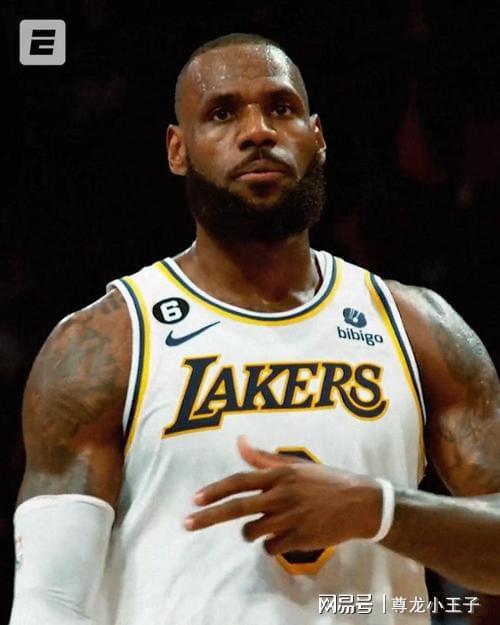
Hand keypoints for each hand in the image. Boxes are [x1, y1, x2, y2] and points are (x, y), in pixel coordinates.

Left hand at [185, 436, 382, 554]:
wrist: (362, 504)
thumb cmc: (326, 482)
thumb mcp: (296, 465)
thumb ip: (264, 458)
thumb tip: (240, 441)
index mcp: (280, 475)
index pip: (240, 481)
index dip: (215, 490)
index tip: (195, 499)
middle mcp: (282, 495)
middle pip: (237, 508)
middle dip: (208, 517)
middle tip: (187, 523)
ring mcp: (291, 519)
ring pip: (253, 532)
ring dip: (252, 532)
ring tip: (267, 524)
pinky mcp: (300, 539)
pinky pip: (271, 548)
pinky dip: (271, 545)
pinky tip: (285, 536)